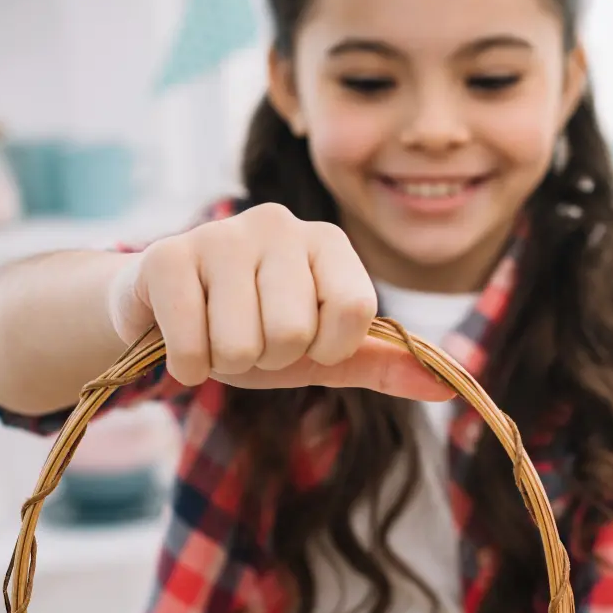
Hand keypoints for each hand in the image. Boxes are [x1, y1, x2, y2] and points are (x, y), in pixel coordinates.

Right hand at [107, 203, 450, 401]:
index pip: (354, 311)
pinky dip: (188, 364)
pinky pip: (193, 345)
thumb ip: (382, 365)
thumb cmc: (253, 327)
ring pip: (242, 345)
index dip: (327, 347)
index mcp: (328, 241)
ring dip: (225, 362)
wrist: (163, 312)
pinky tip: (184, 340)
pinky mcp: (166, 256)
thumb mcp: (322, 350)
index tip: (306, 342)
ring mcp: (220, 234)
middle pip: (293, 334)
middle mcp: (278, 223)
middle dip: (269, 358)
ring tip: (216, 333)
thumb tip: (449, 389)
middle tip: (251, 337)